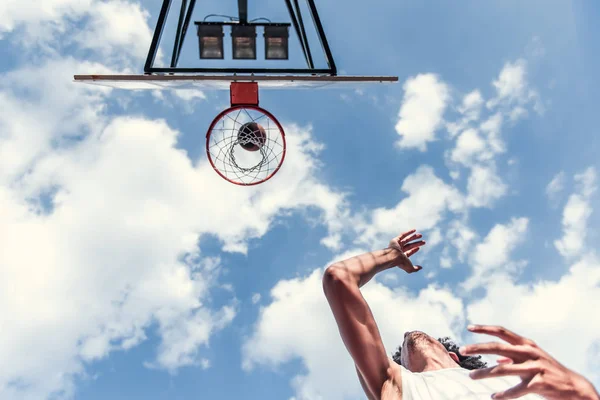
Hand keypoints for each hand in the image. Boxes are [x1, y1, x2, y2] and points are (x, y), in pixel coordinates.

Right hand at [388, 229, 425, 273]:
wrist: (393, 257)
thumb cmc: (401, 263)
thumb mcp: (410, 268)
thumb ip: (415, 269)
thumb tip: (421, 267)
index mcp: (401, 257)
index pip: (409, 252)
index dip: (414, 249)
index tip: (419, 247)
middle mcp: (399, 250)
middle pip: (409, 245)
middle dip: (416, 243)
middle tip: (423, 241)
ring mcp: (397, 245)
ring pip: (407, 240)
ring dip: (414, 237)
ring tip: (421, 235)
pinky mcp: (395, 240)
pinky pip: (402, 235)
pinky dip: (408, 232)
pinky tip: (414, 230)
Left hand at [461, 325, 599, 399]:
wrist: (574, 387)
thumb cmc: (549, 371)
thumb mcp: (533, 358)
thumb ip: (515, 356)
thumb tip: (498, 359)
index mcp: (526, 344)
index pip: (502, 331)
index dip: (485, 328)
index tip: (469, 327)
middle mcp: (529, 352)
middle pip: (498, 347)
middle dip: (478, 348)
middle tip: (462, 350)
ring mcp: (534, 367)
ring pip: (503, 369)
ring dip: (484, 373)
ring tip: (471, 376)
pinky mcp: (539, 383)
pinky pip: (517, 390)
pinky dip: (504, 394)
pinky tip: (494, 397)